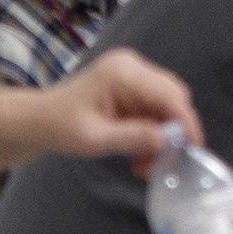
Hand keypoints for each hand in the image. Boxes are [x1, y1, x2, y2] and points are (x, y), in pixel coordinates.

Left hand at [43, 50, 203, 173]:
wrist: (39, 120)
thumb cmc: (60, 127)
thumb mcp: (94, 138)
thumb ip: (132, 137)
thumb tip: (168, 141)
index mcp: (122, 73)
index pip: (169, 94)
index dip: (185, 122)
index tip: (193, 150)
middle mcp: (132, 66)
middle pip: (173, 97)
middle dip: (173, 133)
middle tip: (161, 164)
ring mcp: (132, 74)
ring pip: (167, 106)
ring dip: (161, 138)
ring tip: (143, 167)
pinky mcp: (132, 86)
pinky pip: (154, 110)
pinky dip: (152, 134)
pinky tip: (138, 155)